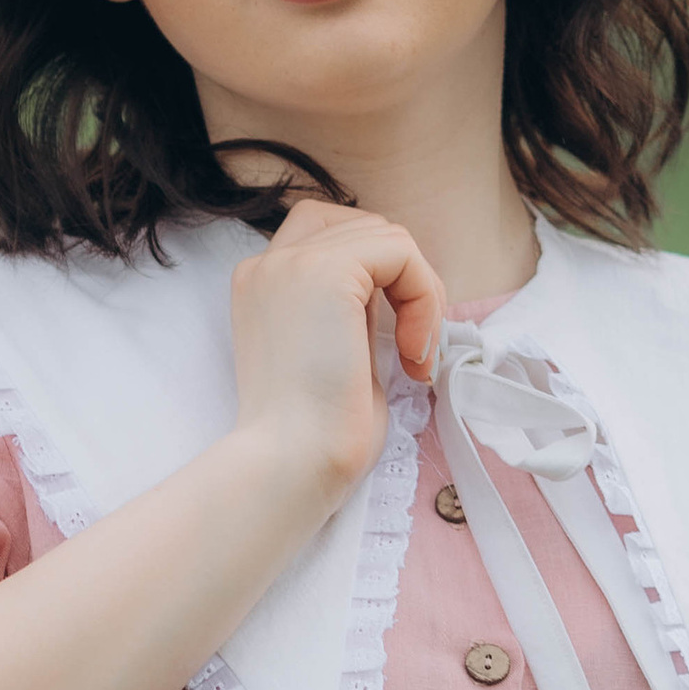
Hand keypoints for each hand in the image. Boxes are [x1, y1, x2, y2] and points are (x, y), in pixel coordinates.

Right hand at [228, 198, 444, 511]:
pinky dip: (425, 298)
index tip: (391, 339)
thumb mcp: (334, 355)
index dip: (378, 274)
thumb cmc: (317, 435)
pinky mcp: (326, 271)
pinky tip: (413, 353)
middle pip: (362, 225)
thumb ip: (353, 312)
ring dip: (421, 294)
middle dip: (403, 277)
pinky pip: (402, 253)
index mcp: (263, 286)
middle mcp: (268, 265)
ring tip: (413, 355)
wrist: (291, 465)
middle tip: (412, 344)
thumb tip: (402, 289)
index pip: (330, 237)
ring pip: (388, 236)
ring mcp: (291, 262)